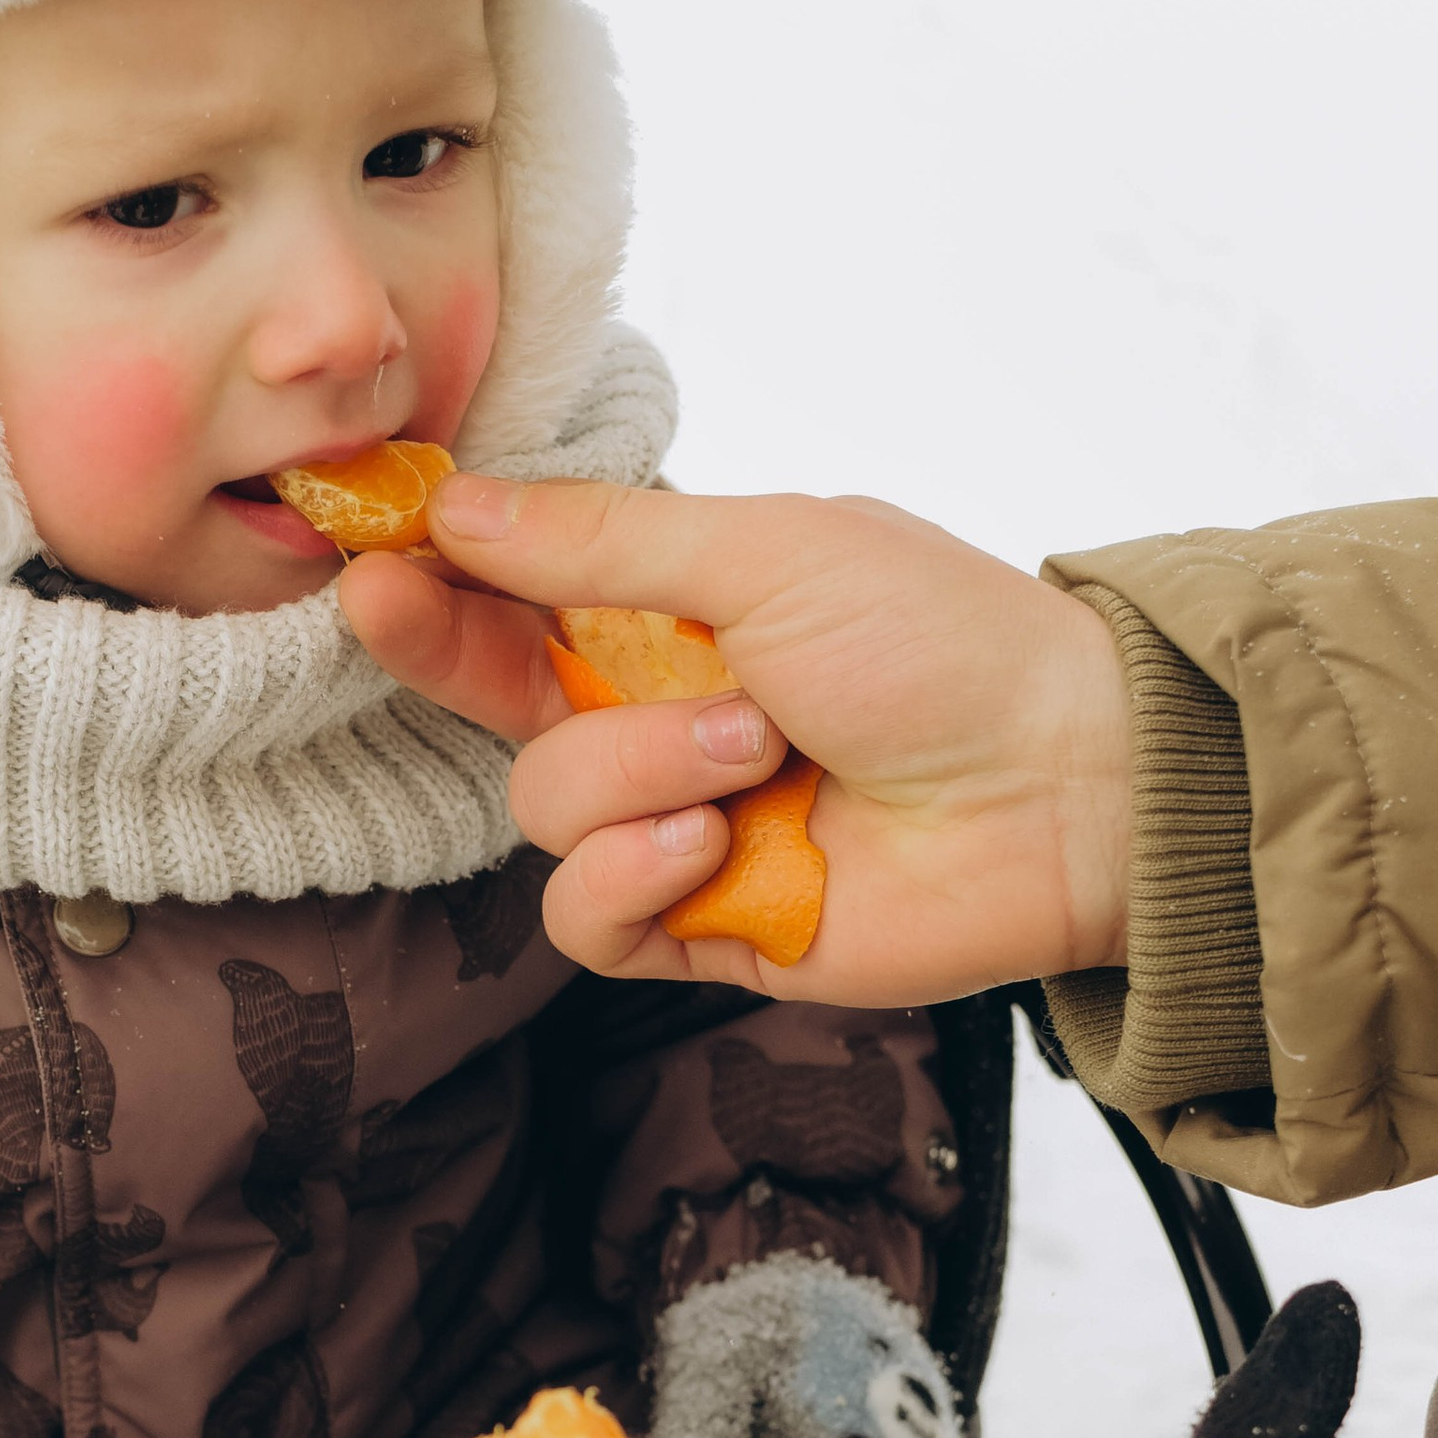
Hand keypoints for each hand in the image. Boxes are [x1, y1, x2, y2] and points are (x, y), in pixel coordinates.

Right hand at [338, 478, 1132, 1004]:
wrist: (1067, 785)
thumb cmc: (945, 643)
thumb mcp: (768, 551)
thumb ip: (603, 541)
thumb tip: (460, 507)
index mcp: (681, 614)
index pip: (519, 596)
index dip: (438, 580)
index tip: (370, 550)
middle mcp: (667, 720)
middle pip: (494, 699)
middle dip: (445, 653)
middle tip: (393, 607)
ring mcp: (681, 828)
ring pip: (546, 809)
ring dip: (635, 770)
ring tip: (756, 751)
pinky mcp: (703, 931)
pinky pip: (585, 917)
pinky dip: (629, 876)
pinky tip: (705, 846)